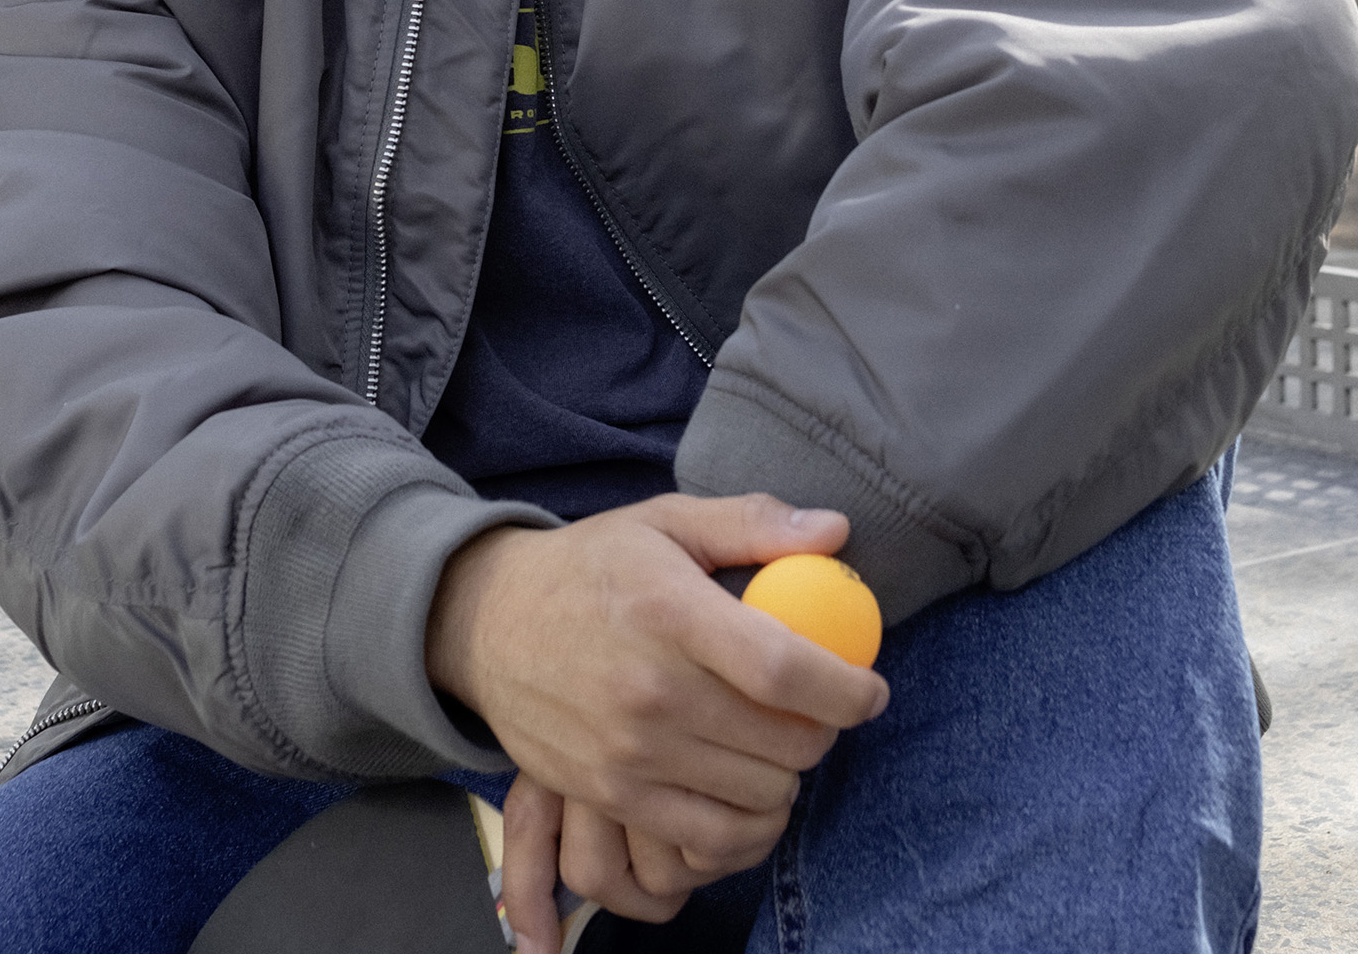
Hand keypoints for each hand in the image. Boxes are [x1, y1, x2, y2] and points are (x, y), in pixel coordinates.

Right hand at [427, 495, 888, 928]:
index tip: (870, 690)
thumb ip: (754, 523)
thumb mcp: (666, 523)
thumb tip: (837, 531)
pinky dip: (747, 819)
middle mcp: (649, 690)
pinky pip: (712, 835)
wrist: (487, 624)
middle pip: (786, 743)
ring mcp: (627, 753)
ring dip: (787, 774)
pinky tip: (744, 783)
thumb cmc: (592, 568)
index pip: (782, 669)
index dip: (847, 689)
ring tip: (774, 740)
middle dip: (822, 729)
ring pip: (761, 795)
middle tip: (813, 708)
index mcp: (669, 613)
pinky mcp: (610, 794)